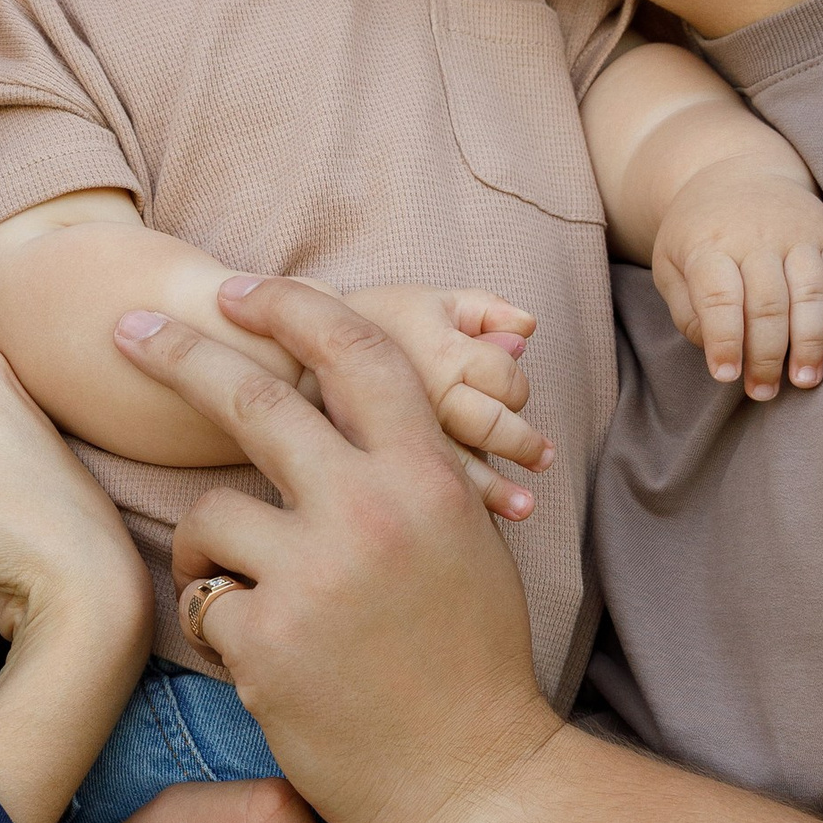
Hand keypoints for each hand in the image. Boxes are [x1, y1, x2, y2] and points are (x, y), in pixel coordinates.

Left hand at [115, 278, 563, 822]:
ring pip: (212, 515)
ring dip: (208, 552)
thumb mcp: (467, 547)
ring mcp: (314, 575)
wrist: (477, 780)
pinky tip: (257, 661)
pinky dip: (218, 628)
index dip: (289, 308)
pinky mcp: (266, 642)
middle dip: (180, 357)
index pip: (353, 351)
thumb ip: (416, 478)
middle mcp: (370, 510)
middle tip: (128, 335)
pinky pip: (206, 604)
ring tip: (230, 592)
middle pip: (253, 399)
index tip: (238, 292)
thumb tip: (360, 419)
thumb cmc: (473, 668)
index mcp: (427, 477)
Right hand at [350, 284, 551, 518]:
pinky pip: (430, 492)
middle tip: (543, 456)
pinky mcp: (382, 466)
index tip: (510, 391)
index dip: (513, 384)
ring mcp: (403, 438)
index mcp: (442, 353)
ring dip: (503, 491)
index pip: (504, 376)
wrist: (280, 359)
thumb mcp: (423, 301)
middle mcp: (427, 398)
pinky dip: (467, 508)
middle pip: (494, 424)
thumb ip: (481, 309)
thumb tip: (527, 330)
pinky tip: (494, 521)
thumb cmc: (363, 326)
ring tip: (526, 506)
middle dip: (522, 442)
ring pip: (468, 469)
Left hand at [649, 161, 822, 399]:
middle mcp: (757, 237)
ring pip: (812, 292)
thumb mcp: (671, 265)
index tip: (726, 377)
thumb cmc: (698, 233)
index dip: (725, 341)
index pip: (721, 297)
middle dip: (768, 355)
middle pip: (769, 303)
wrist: (736, 170)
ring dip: (810, 342)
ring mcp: (798, 233)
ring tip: (805, 379)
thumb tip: (718, 352)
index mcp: (710, 244)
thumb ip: (688, 311)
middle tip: (765, 391)